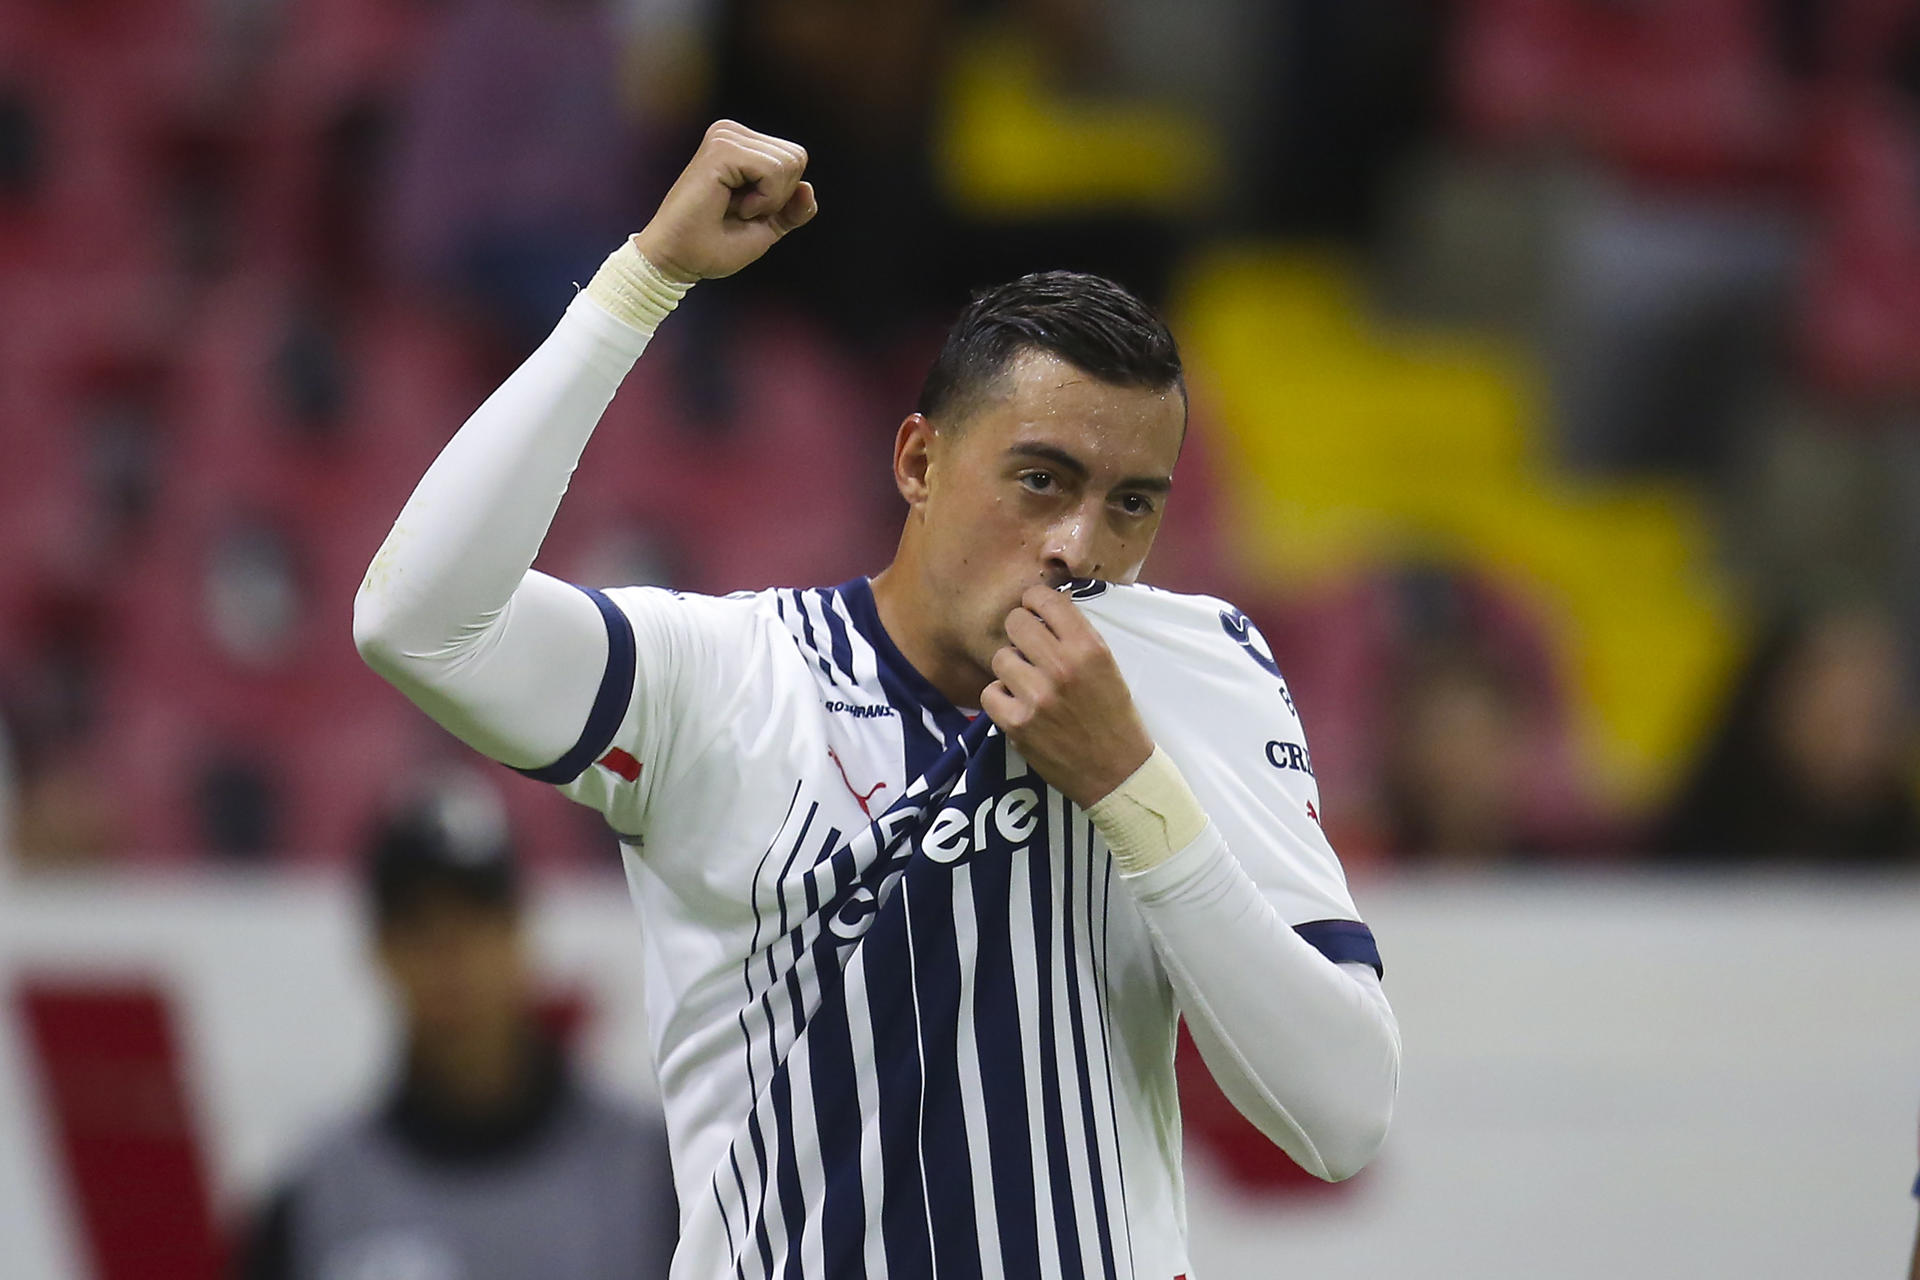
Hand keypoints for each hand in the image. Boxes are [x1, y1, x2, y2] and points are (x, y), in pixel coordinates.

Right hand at [632, 120, 817, 283]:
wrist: (677, 260)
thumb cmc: (713, 246)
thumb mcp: (767, 227)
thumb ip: (792, 209)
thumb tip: (808, 187)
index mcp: (741, 145)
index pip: (796, 158)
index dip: (783, 197)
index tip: (748, 211)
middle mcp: (731, 132)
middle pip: (797, 157)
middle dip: (779, 196)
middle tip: (740, 211)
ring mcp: (725, 137)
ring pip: (790, 163)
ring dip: (769, 200)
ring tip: (734, 209)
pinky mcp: (721, 149)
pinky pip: (774, 171)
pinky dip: (763, 199)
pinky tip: (733, 206)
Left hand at [982, 586, 1153, 810]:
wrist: (1117, 773)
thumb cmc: (1115, 718)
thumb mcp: (1108, 666)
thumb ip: (1076, 638)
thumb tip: (1042, 608)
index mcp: (1089, 648)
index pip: (1045, 599)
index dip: (1035, 602)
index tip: (1035, 612)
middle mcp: (1062, 667)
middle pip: (1016, 622)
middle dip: (1020, 633)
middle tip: (1029, 648)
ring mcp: (1037, 696)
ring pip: (1001, 658)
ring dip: (1012, 669)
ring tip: (1028, 683)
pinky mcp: (1017, 724)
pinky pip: (990, 693)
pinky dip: (1001, 699)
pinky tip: (1019, 706)